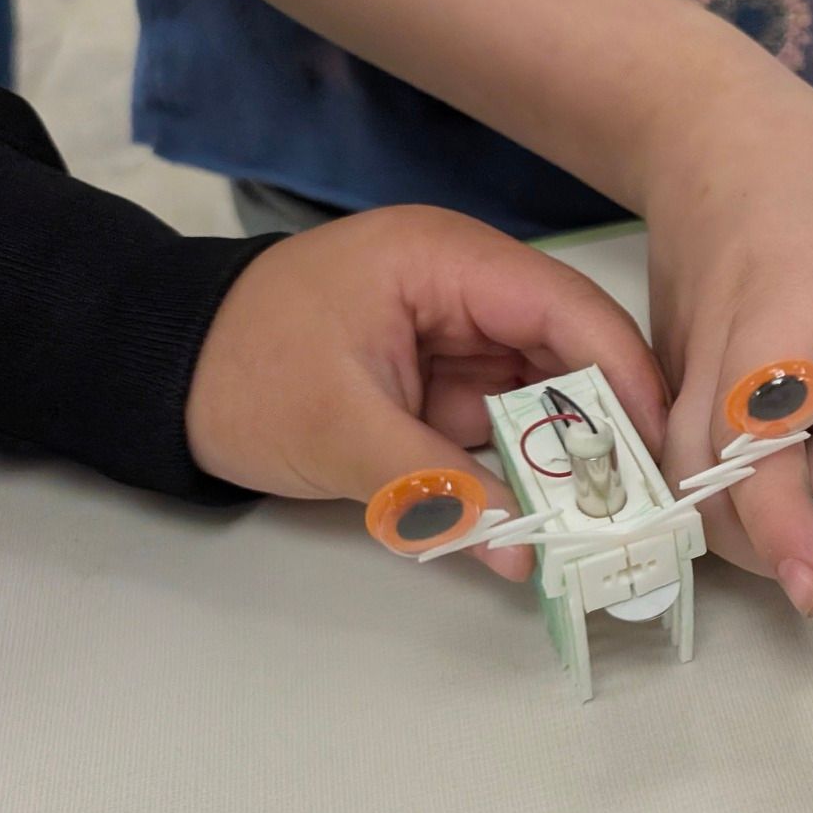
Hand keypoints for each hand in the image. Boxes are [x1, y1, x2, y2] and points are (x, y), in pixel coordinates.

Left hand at [185, 205, 666, 579]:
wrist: (152, 374)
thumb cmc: (236, 373)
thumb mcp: (336, 431)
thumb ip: (434, 489)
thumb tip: (518, 552)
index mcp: (445, 260)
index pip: (566, 307)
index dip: (623, 376)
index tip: (660, 449)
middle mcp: (466, 286)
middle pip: (571, 351)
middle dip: (608, 427)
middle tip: (645, 502)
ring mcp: (456, 334)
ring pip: (548, 393)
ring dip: (572, 457)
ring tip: (610, 521)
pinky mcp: (443, 379)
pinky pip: (508, 423)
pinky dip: (528, 470)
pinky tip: (551, 519)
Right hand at [643, 73, 812, 615]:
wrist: (700, 125)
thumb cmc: (805, 163)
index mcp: (776, 313)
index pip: (758, 438)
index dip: (781, 522)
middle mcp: (711, 356)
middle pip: (714, 492)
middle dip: (784, 536)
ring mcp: (681, 372)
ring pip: (700, 485)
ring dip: (770, 510)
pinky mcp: (676, 381)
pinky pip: (700, 457)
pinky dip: (750, 479)